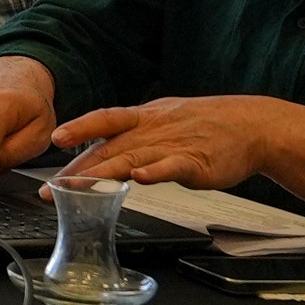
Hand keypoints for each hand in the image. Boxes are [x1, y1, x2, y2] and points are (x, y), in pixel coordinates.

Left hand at [54, 95, 304, 211]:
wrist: (254, 125)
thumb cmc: (208, 125)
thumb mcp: (165, 121)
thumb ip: (135, 137)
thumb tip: (107, 152)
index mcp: (145, 118)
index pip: (105, 120)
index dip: (79, 127)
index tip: (55, 138)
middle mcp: (153, 129)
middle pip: (109, 148)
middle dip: (78, 169)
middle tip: (51, 187)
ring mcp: (174, 145)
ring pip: (132, 158)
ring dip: (103, 172)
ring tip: (79, 184)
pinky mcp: (196, 162)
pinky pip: (173, 167)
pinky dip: (156, 172)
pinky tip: (139, 178)